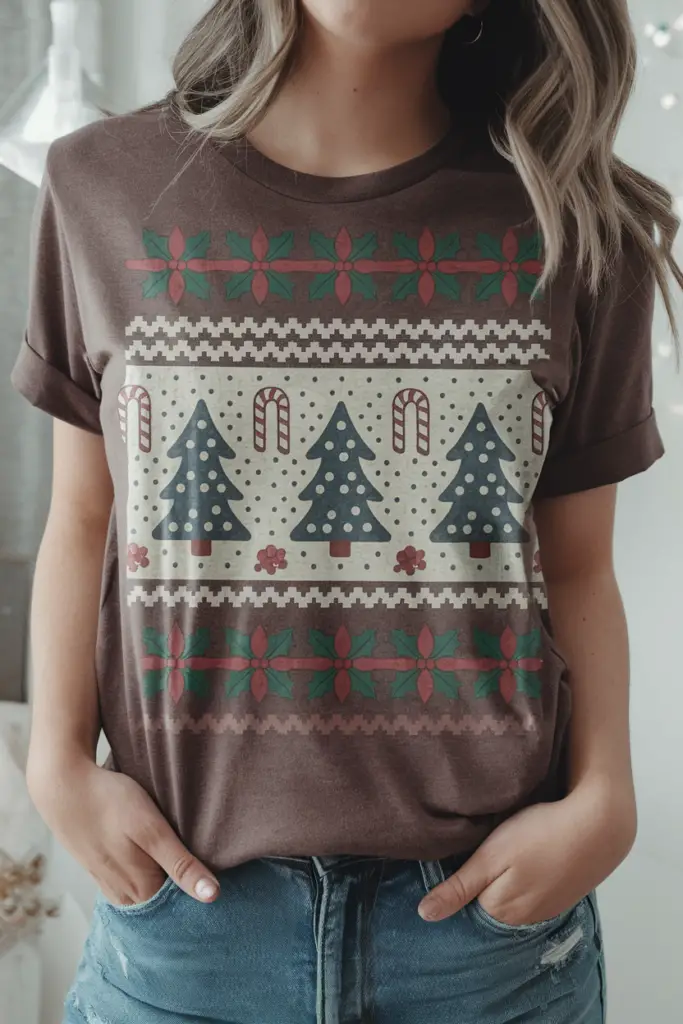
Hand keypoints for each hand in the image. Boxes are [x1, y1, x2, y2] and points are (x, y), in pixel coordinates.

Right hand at [27, 753, 219, 906]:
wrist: (64, 787)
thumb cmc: (111, 804)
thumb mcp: (152, 831)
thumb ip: (181, 865)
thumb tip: (212, 897)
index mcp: (142, 891)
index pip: (183, 906)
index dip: (201, 890)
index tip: (219, 876)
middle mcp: (125, 895)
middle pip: (165, 900)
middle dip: (184, 888)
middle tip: (203, 863)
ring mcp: (110, 883)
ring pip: (147, 891)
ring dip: (164, 880)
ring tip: (182, 860)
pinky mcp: (101, 869)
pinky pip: (131, 881)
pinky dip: (146, 873)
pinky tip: (152, 857)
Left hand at [418, 784, 635, 923]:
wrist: (600, 824)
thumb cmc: (539, 834)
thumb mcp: (491, 856)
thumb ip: (459, 887)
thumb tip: (424, 915)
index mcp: (500, 911)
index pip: (466, 901)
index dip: (462, 876)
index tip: (467, 853)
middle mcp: (524, 919)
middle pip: (490, 901)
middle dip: (484, 881)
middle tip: (490, 848)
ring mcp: (548, 908)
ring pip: (514, 896)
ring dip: (508, 879)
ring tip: (512, 852)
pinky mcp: (565, 893)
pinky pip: (535, 891)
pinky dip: (530, 876)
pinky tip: (533, 857)